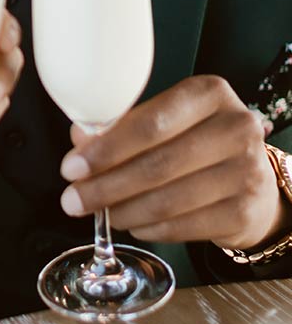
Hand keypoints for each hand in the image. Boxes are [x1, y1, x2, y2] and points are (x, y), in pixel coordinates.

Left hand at [59, 75, 282, 249]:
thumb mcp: (165, 122)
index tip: (72, 167)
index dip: (106, 149)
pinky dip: (149, 229)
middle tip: (73, 199)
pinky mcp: (244, 212)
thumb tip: (79, 141)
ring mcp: (247, 173)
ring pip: (167, 201)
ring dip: (122, 211)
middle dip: (105, 187)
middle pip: (157, 165)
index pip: (151, 123)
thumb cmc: (196, 143)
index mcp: (209, 94)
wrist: (251, 180)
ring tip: (102, 214)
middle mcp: (236, 129)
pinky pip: (182, 227)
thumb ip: (121, 127)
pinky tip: (132, 224)